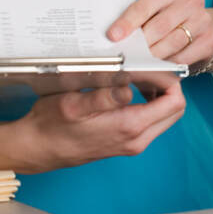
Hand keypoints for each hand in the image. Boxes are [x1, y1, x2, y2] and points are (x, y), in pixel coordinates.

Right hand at [6, 80, 185, 173]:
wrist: (38, 148)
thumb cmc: (52, 124)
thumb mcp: (73, 103)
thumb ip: (104, 96)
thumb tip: (129, 88)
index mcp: (130, 127)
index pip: (173, 101)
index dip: (169, 79)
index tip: (153, 65)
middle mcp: (137, 139)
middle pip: (175, 110)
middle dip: (167, 86)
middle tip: (148, 69)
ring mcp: (133, 143)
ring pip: (165, 116)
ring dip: (158, 94)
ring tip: (138, 77)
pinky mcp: (127, 143)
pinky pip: (151, 121)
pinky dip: (149, 104)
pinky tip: (129, 90)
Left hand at [107, 0, 212, 74]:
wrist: (199, 24)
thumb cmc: (165, 18)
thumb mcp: (150, 11)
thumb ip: (135, 21)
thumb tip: (112, 39)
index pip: (145, 5)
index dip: (127, 22)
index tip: (113, 36)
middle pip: (160, 26)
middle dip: (140, 44)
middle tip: (124, 58)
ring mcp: (203, 19)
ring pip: (173, 43)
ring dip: (153, 58)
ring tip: (137, 66)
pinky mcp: (211, 40)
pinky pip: (185, 58)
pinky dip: (168, 67)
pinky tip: (156, 71)